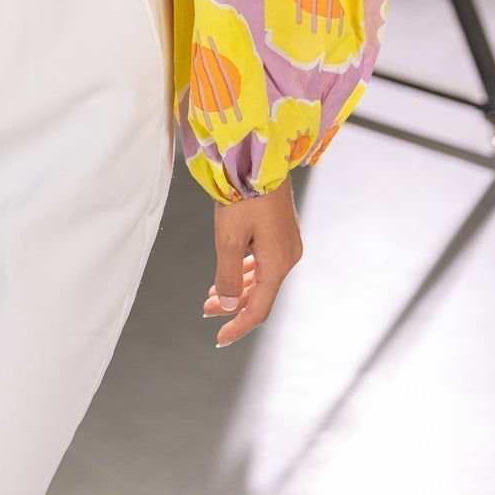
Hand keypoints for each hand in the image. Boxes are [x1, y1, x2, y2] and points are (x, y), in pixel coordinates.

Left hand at [203, 178, 302, 347]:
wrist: (261, 156)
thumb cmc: (244, 194)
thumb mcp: (229, 238)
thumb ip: (228, 276)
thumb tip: (228, 306)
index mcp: (278, 262)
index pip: (259, 309)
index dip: (238, 326)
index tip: (219, 338)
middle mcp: (288, 256)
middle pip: (260, 293)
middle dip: (232, 305)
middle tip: (206, 310)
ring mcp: (287, 242)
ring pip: (261, 277)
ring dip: (236, 288)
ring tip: (211, 294)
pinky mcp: (282, 230)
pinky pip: (264, 261)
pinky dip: (245, 271)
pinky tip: (231, 271)